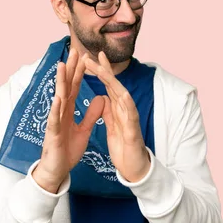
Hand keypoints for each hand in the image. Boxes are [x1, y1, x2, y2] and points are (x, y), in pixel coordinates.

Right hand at [32, 50, 104, 192]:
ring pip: (58, 98)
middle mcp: (60, 112)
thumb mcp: (84, 129)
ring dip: (60, 82)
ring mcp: (55, 121)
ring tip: (62, 66)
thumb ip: (91, 114)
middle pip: (66, 87)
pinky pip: (55, 119)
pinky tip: (58, 97)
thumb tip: (100, 99)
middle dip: (70, 69)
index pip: (75, 87)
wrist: (57, 170)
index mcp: (68, 110)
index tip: (85, 57)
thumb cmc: (67, 150)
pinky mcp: (53, 133)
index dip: (80, 72)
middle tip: (74, 51)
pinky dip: (56, 108)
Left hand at [84, 52, 150, 182]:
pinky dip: (127, 105)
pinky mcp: (133, 131)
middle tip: (93, 55)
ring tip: (104, 69)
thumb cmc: (124, 146)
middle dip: (104, 70)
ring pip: (123, 96)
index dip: (99, 71)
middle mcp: (125, 110)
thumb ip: (108, 111)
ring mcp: (130, 119)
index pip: (107, 86)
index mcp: (117, 109)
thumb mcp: (111, 125)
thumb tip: (103, 97)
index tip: (88, 58)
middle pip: (114, 85)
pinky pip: (131, 116)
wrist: (133, 167)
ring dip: (114, 82)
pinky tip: (123, 94)